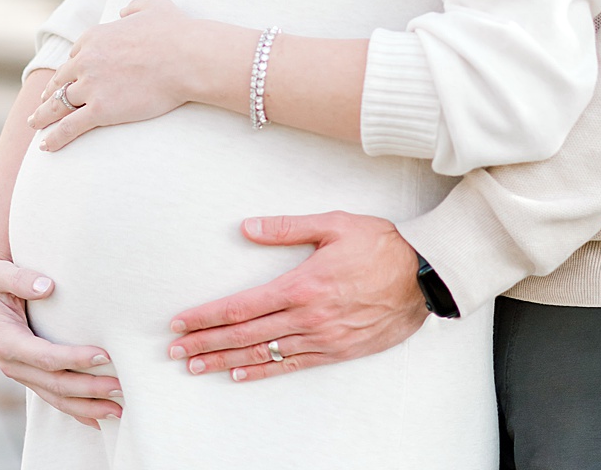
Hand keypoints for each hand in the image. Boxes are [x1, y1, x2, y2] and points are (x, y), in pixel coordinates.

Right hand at [0, 244, 120, 426]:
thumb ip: (21, 279)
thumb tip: (47, 286)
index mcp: (6, 341)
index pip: (45, 356)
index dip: (75, 358)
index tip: (105, 355)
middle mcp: (13, 362)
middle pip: (54, 383)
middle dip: (88, 389)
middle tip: (121, 388)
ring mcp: (21, 370)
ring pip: (54, 396)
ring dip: (86, 405)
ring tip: (118, 409)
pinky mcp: (29, 370)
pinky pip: (51, 394)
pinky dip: (74, 408)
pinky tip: (96, 419)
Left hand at [29, 0, 211, 150]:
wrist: (189, 57)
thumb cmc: (177, 32)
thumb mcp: (155, 6)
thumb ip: (135, 6)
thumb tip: (124, 11)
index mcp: (95, 38)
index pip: (75, 56)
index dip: (72, 69)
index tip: (68, 78)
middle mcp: (86, 61)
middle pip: (60, 80)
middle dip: (51, 92)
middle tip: (43, 103)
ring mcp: (91, 87)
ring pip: (58, 105)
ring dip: (43, 116)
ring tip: (35, 124)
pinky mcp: (100, 110)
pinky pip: (70, 127)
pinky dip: (56, 137)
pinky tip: (46, 146)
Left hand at [167, 213, 426, 381]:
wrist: (425, 275)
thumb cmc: (382, 246)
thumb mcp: (336, 225)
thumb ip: (289, 228)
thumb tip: (248, 227)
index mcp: (302, 285)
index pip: (242, 306)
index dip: (207, 316)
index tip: (180, 322)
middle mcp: (307, 317)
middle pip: (244, 335)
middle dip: (205, 342)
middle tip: (175, 350)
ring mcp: (322, 337)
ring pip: (262, 354)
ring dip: (225, 360)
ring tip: (196, 365)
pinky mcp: (337, 350)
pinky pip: (291, 364)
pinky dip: (262, 371)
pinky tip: (240, 374)